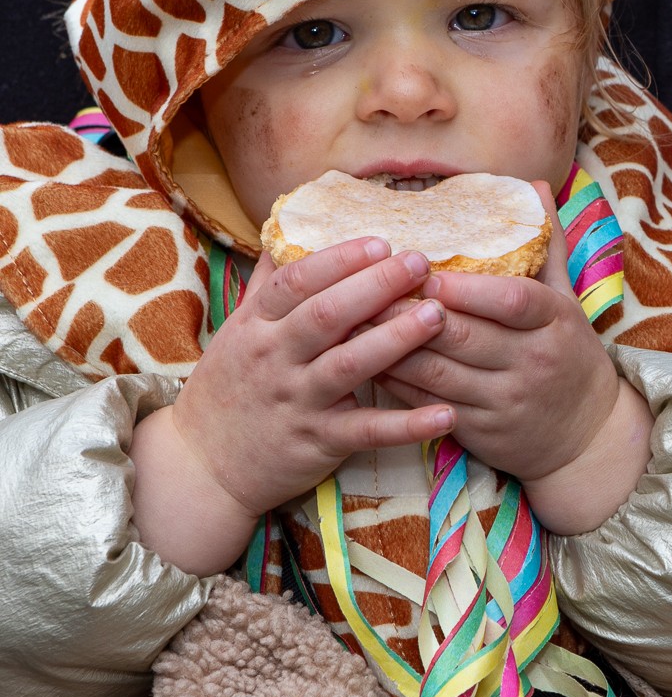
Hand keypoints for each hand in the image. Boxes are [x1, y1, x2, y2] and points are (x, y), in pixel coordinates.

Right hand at [131, 238, 453, 574]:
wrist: (200, 466)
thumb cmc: (230, 389)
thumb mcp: (236, 333)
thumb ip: (267, 286)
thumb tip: (288, 230)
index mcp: (256, 327)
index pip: (296, 282)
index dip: (339, 260)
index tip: (381, 242)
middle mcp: (275, 359)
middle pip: (326, 315)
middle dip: (376, 285)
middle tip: (421, 262)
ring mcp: (297, 401)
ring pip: (350, 365)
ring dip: (397, 338)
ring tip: (439, 315)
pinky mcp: (318, 441)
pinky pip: (367, 431)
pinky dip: (408, 425)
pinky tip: (447, 412)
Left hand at [374, 181, 653, 532]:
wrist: (587, 437)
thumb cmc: (570, 355)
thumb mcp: (568, 301)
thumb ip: (547, 245)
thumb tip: (534, 185)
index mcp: (554, 322)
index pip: (511, 300)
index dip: (465, 287)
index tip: (423, 269)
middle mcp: (531, 361)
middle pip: (462, 335)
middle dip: (409, 312)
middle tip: (364, 289)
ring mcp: (505, 400)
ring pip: (436, 372)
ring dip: (389, 347)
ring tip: (351, 322)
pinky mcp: (482, 431)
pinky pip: (427, 404)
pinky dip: (394, 382)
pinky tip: (365, 361)